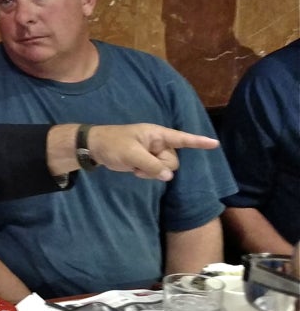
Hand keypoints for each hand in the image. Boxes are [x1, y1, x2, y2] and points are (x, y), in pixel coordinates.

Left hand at [88, 123, 218, 180]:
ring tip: (135, 166)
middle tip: (141, 163)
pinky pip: (156, 172)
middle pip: (173, 161)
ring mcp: (153, 153)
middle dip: (160, 166)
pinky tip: (134, 170)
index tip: (215, 143)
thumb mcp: (131, 154)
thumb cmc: (113, 144)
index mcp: (157, 134)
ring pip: (166, 169)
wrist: (94, 148)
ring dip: (152, 172)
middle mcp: (159, 143)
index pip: (182, 138)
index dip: (198, 142)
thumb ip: (151, 165)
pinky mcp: (146, 162)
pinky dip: (147, 174)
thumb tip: (168, 176)